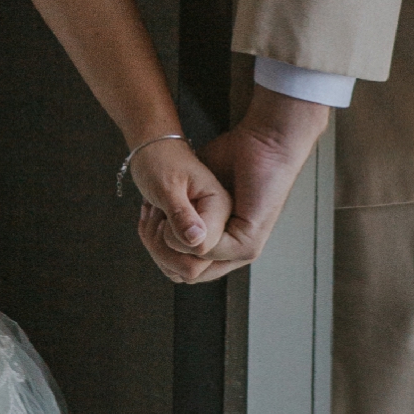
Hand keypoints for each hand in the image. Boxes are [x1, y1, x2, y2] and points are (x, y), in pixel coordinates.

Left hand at [128, 138, 231, 280]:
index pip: (199, 251)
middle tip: (153, 215)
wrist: (157, 144)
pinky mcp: (192, 237)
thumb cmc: (164, 156)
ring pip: (181, 269)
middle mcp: (221, 227)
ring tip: (151, 214)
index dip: (174, 239)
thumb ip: (183, 213)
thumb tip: (197, 243)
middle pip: (191, 268)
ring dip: (157, 247)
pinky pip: (174, 261)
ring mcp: (208, 234)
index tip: (163, 214)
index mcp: (223, 209)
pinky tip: (151, 220)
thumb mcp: (169, 182)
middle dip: (162, 247)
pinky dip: (157, 246)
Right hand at [136, 91, 327, 285]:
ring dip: (175, 247)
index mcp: (221, 240)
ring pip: (195, 267)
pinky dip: (191, 240)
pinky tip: (183, 218)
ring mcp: (241, 251)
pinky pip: (209, 252)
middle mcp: (232, 250)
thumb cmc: (231, 157)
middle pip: (187, 272)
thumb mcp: (197, 184)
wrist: (264, 142)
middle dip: (165, 253)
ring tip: (161, 219)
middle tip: (150, 221)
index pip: (185, 264)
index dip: (163, 249)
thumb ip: (182, 205)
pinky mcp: (248, 245)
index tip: (148, 221)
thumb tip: (156, 219)